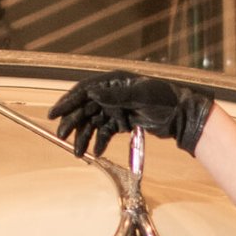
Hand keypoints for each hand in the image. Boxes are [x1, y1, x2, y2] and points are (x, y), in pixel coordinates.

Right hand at [49, 71, 213, 159]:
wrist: (181, 115)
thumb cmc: (164, 99)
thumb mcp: (141, 94)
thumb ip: (117, 95)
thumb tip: (93, 94)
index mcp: (113, 83)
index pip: (83, 91)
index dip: (67, 102)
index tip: (54, 114)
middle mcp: (111, 95)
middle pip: (85, 109)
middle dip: (72, 123)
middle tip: (62, 136)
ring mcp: (116, 109)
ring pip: (93, 123)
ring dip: (84, 137)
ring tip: (78, 153)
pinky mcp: (122, 123)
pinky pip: (105, 133)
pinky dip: (100, 142)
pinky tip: (96, 152)